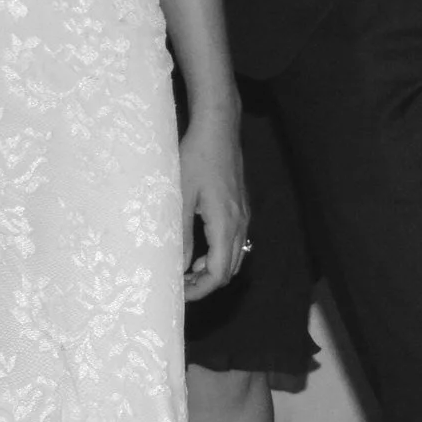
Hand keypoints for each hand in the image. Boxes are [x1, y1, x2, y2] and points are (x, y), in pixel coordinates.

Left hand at [179, 103, 249, 300]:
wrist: (218, 128)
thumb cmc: (196, 157)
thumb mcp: (181, 196)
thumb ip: (181, 234)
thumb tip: (179, 267)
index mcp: (225, 225)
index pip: (218, 274)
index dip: (199, 291)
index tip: (178, 293)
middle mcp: (240, 224)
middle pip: (228, 271)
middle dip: (205, 284)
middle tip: (178, 284)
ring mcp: (243, 215)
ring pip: (233, 257)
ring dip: (211, 269)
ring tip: (185, 268)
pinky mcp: (240, 206)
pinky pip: (235, 242)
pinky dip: (217, 253)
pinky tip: (197, 246)